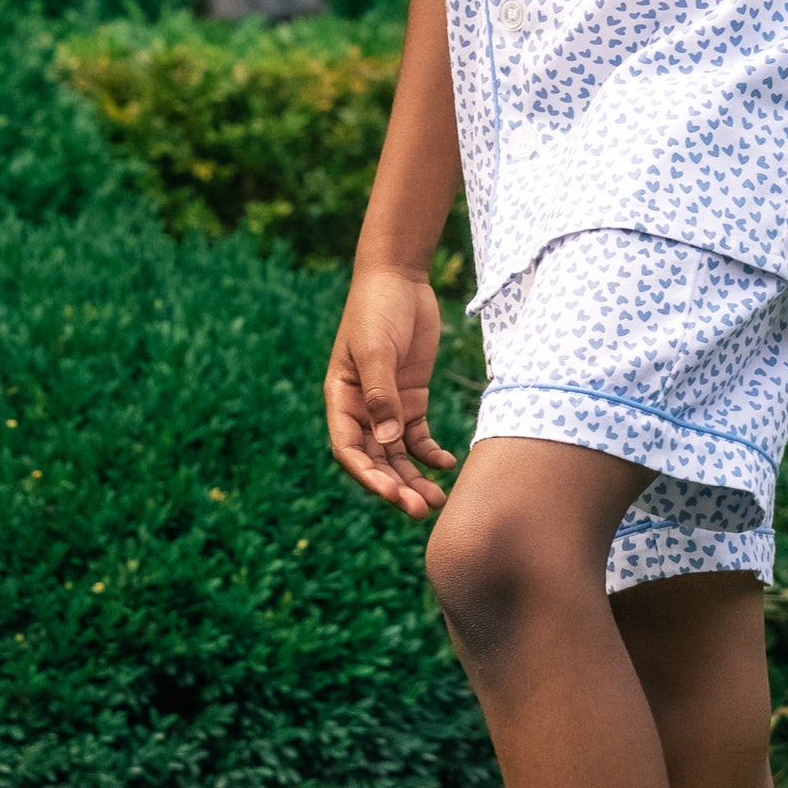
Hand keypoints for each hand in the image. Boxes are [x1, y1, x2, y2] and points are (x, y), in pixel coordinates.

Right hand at [326, 263, 457, 518]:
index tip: (392, 494)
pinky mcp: (411, 398)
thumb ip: (381, 394)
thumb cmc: (377, 309)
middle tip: (422, 509)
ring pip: (397, 454)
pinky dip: (429, 454)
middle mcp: (361, 409)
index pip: (348, 449)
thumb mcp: (376, 349)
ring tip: (438, 501)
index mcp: (341, 399)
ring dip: (413, 478)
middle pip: (375, 459)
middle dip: (395, 487)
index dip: (368, 476)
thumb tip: (387, 439)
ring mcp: (387, 405)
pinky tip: (446, 464)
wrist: (399, 279)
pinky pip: (417, 436)